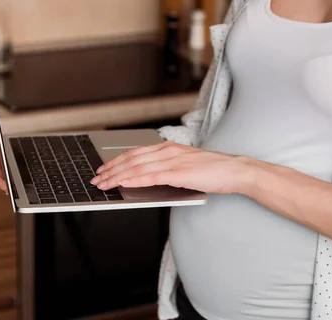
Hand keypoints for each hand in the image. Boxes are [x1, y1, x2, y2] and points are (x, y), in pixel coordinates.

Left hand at [91, 141, 257, 193]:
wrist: (235, 170)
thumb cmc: (214, 170)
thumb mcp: (185, 166)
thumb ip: (167, 169)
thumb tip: (147, 178)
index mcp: (169, 147)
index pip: (135, 152)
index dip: (116, 161)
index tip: (104, 169)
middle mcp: (167, 150)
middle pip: (131, 158)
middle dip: (110, 169)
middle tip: (96, 178)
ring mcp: (172, 161)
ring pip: (137, 167)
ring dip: (116, 176)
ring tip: (103, 184)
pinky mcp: (178, 173)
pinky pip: (150, 176)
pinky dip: (133, 180)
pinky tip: (122, 184)